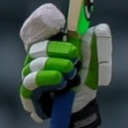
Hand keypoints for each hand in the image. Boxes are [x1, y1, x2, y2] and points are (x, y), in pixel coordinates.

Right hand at [18, 3, 111, 127]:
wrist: (84, 105)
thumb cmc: (86, 78)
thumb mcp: (96, 60)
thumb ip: (98, 44)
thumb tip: (100, 28)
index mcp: (49, 46)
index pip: (36, 28)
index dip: (41, 22)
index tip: (57, 23)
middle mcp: (35, 59)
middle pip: (38, 47)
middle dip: (58, 51)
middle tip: (74, 57)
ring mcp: (29, 76)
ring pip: (34, 65)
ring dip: (56, 67)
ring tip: (71, 74)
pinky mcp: (28, 95)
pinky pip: (30, 84)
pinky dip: (48, 80)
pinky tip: (62, 83)